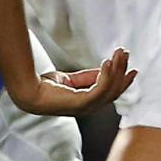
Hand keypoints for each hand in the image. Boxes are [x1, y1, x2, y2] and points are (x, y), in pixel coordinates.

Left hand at [9, 46, 136, 116]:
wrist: (28, 92)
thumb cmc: (45, 87)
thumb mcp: (71, 79)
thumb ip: (88, 76)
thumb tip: (105, 67)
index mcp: (88, 103)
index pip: (111, 92)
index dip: (122, 80)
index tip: (132, 68)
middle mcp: (89, 107)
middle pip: (114, 91)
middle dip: (122, 71)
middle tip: (125, 53)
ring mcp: (86, 107)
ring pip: (110, 89)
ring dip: (116, 69)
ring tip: (119, 53)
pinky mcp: (80, 103)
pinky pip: (99, 88)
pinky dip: (106, 75)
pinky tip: (107, 61)